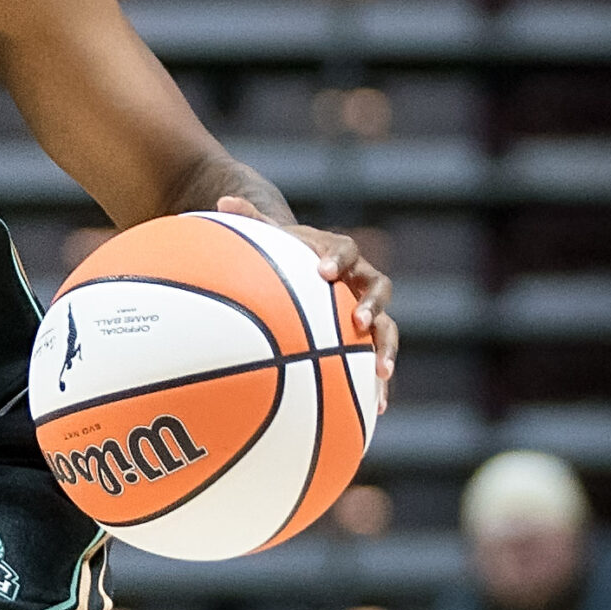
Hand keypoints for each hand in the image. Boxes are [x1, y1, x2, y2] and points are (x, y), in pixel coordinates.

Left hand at [214, 197, 397, 411]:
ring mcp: (368, 311)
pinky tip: (376, 410)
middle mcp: (360, 282)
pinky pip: (377, 360)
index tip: (325, 271)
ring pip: (388, 329)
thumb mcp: (269, 239)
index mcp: (338, 255)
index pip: (345, 251)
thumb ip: (250, 221)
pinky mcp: (368, 340)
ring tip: (382, 373)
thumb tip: (222, 199)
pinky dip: (378, 385)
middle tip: (359, 322)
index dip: (338, 259)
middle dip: (373, 306)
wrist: (310, 272)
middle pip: (379, 289)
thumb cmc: (285, 256)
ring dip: (386, 349)